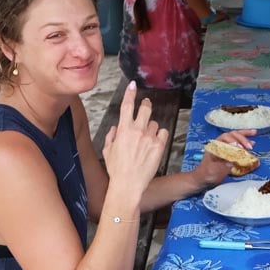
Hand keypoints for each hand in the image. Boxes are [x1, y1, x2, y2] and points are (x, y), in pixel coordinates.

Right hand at [102, 82, 169, 200]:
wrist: (128, 184)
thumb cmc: (116, 169)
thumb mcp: (107, 151)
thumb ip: (111, 136)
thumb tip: (115, 128)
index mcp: (123, 130)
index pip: (126, 106)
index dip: (130, 93)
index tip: (133, 85)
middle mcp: (137, 130)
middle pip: (145, 109)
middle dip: (145, 105)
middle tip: (146, 105)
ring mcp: (150, 137)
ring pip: (154, 123)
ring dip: (150, 128)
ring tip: (146, 140)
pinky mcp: (159, 145)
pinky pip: (162, 132)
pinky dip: (159, 135)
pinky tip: (154, 143)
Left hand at [191, 130, 255, 186]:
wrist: (203, 179)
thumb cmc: (206, 175)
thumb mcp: (212, 171)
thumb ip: (221, 165)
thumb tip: (232, 160)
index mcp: (214, 146)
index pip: (225, 138)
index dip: (234, 141)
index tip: (241, 148)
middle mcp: (220, 144)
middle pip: (232, 135)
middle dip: (242, 139)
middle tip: (249, 146)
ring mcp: (225, 147)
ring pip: (235, 137)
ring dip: (245, 136)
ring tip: (254, 134)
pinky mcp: (229, 152)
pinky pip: (238, 144)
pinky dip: (245, 141)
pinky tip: (253, 142)